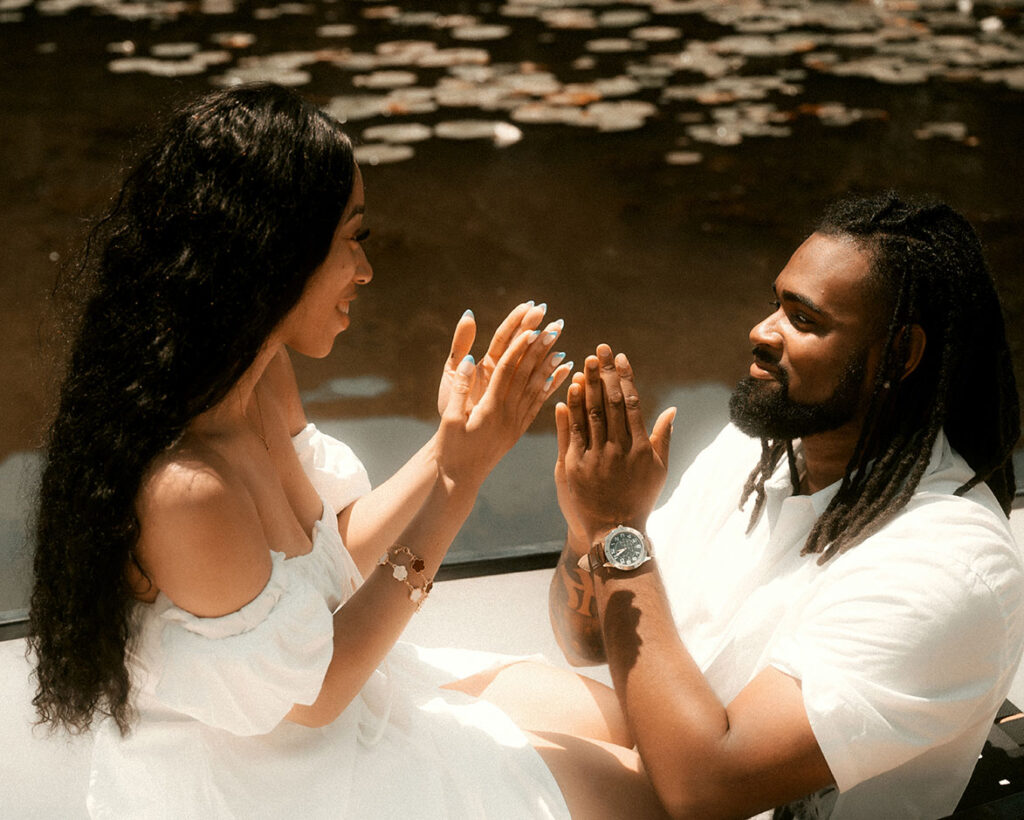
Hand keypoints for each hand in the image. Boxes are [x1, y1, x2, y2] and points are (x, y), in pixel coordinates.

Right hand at [436, 318, 572, 487]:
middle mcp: (508, 414)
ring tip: (562, 343)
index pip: (507, 371)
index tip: (531, 328)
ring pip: (536, 388)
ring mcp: (516, 423)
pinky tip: (562, 373)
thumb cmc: (450, 450)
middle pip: (527, 374)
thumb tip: (469, 360)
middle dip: (541, 348)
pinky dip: (551, 386)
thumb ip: (460, 389)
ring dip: (549, 364)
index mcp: (490, 409)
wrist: (461, 480)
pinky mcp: (519, 429)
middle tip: (555, 326)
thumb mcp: (449, 419)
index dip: (519, 348)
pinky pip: (539, 404)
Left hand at [556, 344, 674, 542]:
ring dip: (586, 387)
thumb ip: (663, 438)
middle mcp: (617, 449)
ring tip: (582, 364)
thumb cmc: (638, 500)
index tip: (618, 356)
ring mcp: (594, 458)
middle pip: (608, 403)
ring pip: (589, 415)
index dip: (623, 378)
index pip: (630, 403)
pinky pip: (570, 435)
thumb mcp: (658, 471)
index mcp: (639, 447)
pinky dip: (568, 413)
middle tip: (597, 350)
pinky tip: (567, 393)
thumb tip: (672, 409)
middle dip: (603, 374)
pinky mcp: (572, 467)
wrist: (612, 533)